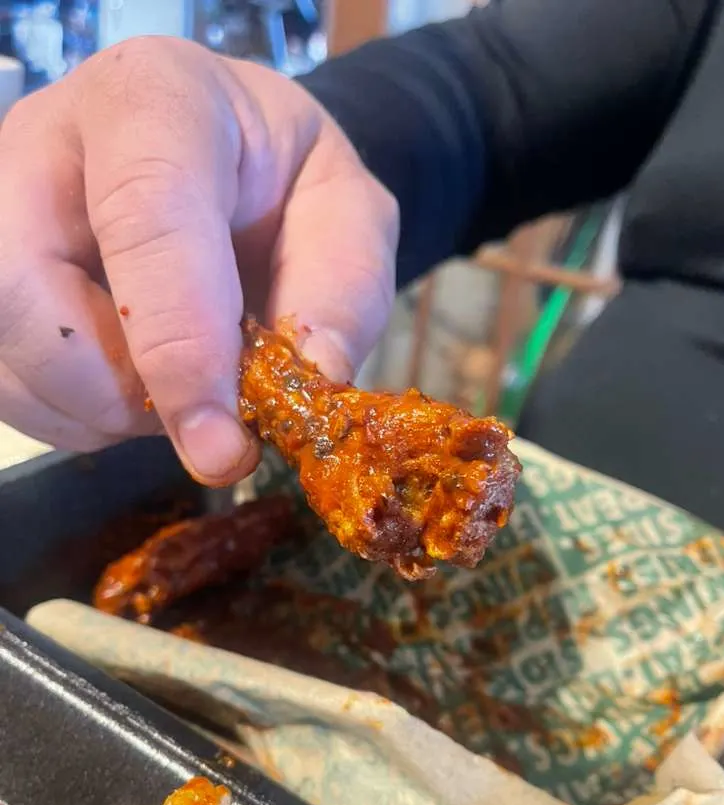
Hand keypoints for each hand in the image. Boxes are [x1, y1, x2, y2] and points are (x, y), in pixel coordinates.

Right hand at [0, 38, 397, 483]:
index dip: (178, 344)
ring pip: (10, 351)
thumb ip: (344, 289)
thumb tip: (309, 384)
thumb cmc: (283, 178)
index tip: (221, 440)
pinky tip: (137, 390)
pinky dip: (78, 419)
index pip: (144, 216)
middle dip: (119, 394)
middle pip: (28, 292)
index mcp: (154, 103)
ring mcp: (2, 211)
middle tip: (206, 427)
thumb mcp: (347, 213)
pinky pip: (9, 382)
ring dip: (102, 415)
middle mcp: (45, 146)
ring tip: (181, 393)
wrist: (223, 151)